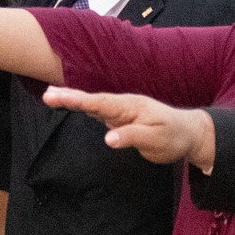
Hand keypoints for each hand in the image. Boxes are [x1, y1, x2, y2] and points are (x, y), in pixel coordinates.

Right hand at [41, 88, 216, 168]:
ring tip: (50, 96)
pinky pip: (98, 111)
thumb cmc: (173, 136)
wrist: (187, 134)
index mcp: (130, 106)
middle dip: (69, 97)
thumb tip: (108, 138)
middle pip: (92, 100)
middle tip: (47, 95)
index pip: (100, 103)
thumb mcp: (156, 140)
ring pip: (93, 105)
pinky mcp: (120, 119)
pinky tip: (70, 103)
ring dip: (72, 100)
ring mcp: (121, 112)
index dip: (78, 100)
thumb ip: (132, 137)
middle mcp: (123, 106)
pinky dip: (82, 106)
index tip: (58, 97)